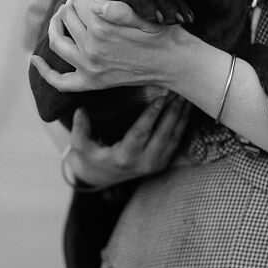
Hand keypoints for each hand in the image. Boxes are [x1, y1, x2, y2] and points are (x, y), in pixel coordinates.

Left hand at [30, 0, 180, 92]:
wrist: (175, 63)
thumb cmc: (163, 34)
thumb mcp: (143, 14)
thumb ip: (115, 7)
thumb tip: (94, 2)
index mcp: (101, 28)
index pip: (79, 1)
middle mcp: (90, 49)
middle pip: (67, 17)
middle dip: (75, 3)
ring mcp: (89, 68)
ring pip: (57, 42)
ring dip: (56, 25)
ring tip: (63, 16)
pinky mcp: (92, 82)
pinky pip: (61, 82)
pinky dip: (45, 72)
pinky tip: (35, 60)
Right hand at [65, 96, 191, 186]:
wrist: (103, 177)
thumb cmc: (91, 157)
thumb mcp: (81, 147)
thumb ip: (79, 131)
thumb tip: (80, 111)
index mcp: (124, 158)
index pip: (140, 133)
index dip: (151, 115)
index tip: (161, 98)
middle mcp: (144, 163)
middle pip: (164, 134)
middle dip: (173, 112)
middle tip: (179, 90)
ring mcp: (157, 163)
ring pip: (175, 137)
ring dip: (182, 115)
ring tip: (186, 95)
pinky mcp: (164, 161)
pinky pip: (178, 140)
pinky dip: (184, 122)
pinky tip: (187, 106)